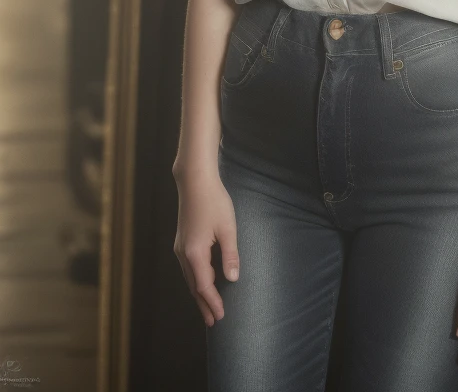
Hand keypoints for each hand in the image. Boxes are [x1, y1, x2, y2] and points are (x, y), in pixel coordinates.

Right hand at [173, 167, 239, 326]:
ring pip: (189, 278)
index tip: (221, 316)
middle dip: (204, 304)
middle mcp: (183, 253)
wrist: (194, 181)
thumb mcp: (227, 228)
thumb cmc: (213, 201)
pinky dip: (196, 280)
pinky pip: (188, 268)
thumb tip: (232, 278)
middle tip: (213, 322)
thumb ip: (230, 254)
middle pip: (194, 287)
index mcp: (195, 253)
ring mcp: (180, 247)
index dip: (213, 302)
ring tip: (208, 307)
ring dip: (199, 294)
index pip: (204, 286)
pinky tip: (203, 281)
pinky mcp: (182, 240)